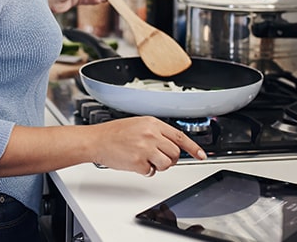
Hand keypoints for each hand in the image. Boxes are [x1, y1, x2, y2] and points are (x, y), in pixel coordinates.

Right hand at [86, 116, 206, 175]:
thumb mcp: (138, 124)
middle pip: (175, 153)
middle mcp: (151, 134)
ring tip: (146, 160)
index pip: (180, 136)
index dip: (193, 147)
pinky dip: (145, 171)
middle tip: (157, 157)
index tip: (201, 155)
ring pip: (167, 164)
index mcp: (152, 123)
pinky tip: (135, 163)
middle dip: (169, 159)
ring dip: (159, 166)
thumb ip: (156, 132)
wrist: (95, 140)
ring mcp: (145, 148)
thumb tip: (172, 144)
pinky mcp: (138, 162)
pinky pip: (151, 172)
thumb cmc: (113, 133)